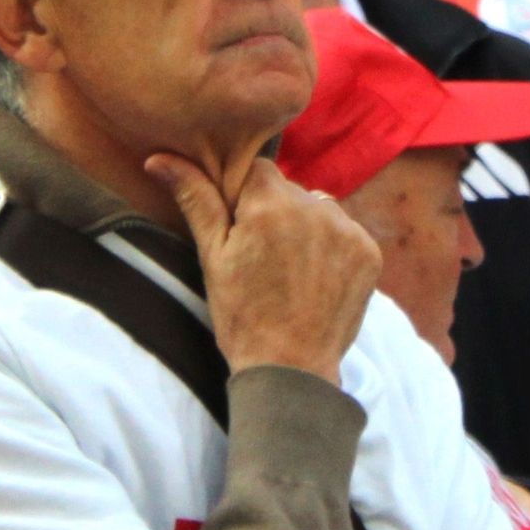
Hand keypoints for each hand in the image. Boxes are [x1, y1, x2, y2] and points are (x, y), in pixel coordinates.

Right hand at [149, 151, 379, 383]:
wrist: (291, 371)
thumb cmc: (242, 316)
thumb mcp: (212, 257)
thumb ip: (196, 200)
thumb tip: (160, 158)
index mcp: (270, 204)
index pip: (256, 170)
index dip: (244, 197)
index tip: (240, 229)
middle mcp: (314, 207)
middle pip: (288, 190)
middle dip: (274, 212)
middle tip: (263, 257)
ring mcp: (347, 230)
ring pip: (318, 209)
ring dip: (305, 227)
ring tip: (290, 271)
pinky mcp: (369, 252)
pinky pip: (345, 232)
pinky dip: (332, 248)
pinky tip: (316, 278)